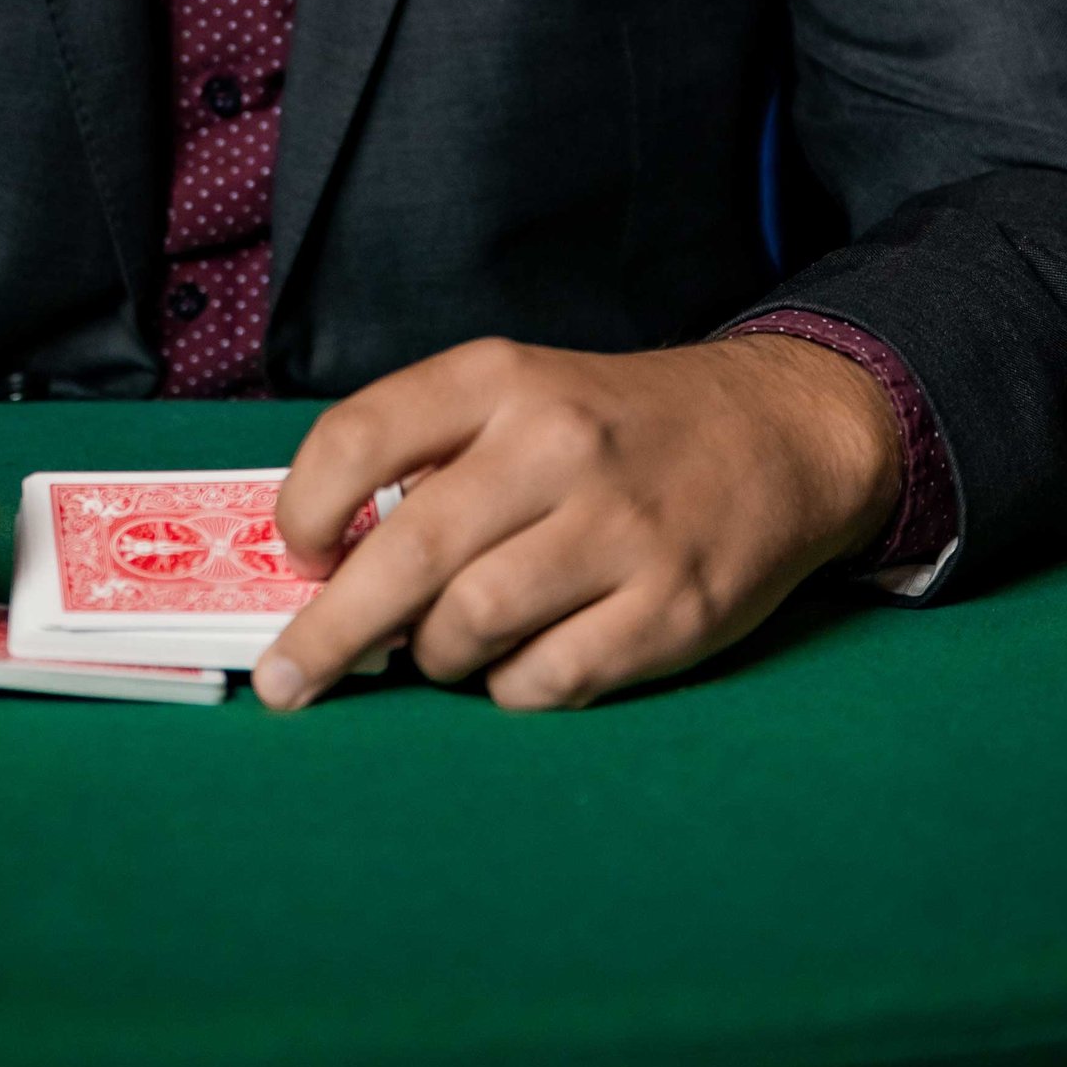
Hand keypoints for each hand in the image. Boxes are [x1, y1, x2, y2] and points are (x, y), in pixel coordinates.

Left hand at [255, 333, 902, 714]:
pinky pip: (547, 681)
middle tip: (288, 681)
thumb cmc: (619, 427)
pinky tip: (521, 661)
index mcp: (503, 379)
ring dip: (437, 655)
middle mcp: (558, 446)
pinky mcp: (671, 609)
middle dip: (330, 634)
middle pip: (406, 556)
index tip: (300, 555)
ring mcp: (621, 531)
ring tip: (447, 644)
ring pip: (471, 627)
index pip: (360, 437)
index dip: (306, 510)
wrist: (778, 433)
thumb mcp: (523, 394)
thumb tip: (328, 564)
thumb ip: (431, 458)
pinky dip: (513, 687)